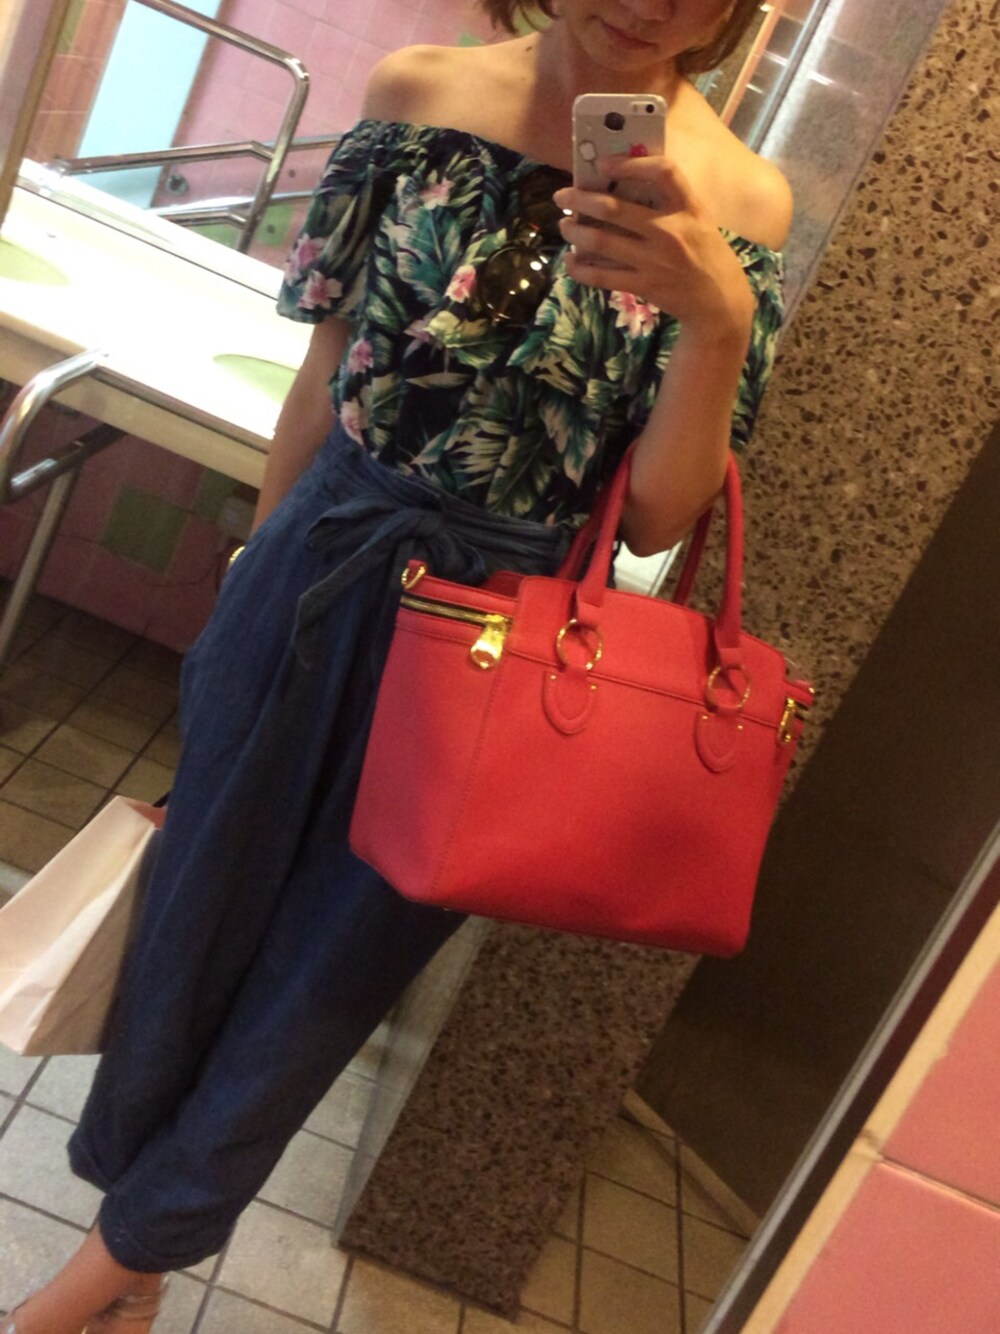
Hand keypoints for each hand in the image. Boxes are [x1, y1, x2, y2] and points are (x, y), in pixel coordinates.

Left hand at [553, 154, 754, 342]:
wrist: (719, 302)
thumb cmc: (705, 254)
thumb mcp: (697, 220)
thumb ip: (669, 202)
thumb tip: (621, 184)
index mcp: (688, 208)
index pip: (663, 172)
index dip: (630, 163)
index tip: (603, 164)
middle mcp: (671, 231)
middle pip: (615, 209)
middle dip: (580, 200)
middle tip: (562, 196)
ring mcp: (656, 261)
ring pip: (602, 242)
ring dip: (575, 232)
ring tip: (564, 226)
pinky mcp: (644, 286)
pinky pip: (602, 276)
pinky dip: (580, 268)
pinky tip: (570, 260)